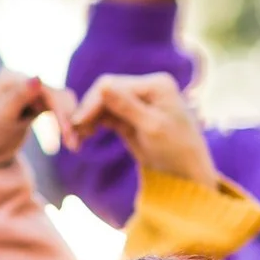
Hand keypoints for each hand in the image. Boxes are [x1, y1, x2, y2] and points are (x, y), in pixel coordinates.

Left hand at [0, 69, 76, 163]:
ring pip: (61, 101)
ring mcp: (30, 89)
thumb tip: (37, 78)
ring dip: (70, 121)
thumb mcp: (0, 117)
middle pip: (56, 94)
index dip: (60, 112)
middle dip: (68, 119)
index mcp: (11, 78)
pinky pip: (58, 108)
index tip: (68, 137)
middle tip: (75, 146)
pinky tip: (69, 140)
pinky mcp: (36, 101)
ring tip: (75, 145)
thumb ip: (18, 97)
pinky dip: (66, 122)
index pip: (44, 91)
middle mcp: (22, 79)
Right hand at [70, 72, 218, 185]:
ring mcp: (138, 102)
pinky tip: (84, 136)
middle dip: (87, 110)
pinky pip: (106, 115)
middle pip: (106, 91)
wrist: (187, 174)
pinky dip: (94, 123)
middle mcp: (146, 88)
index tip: (76, 124)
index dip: (92, 102)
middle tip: (72, 133)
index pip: (114, 85)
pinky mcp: (130, 117)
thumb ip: (126, 106)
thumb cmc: (177, 151)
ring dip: (88, 118)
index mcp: (156, 84)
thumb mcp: (152, 128)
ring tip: (76, 138)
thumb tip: (101, 85)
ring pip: (103, 103)